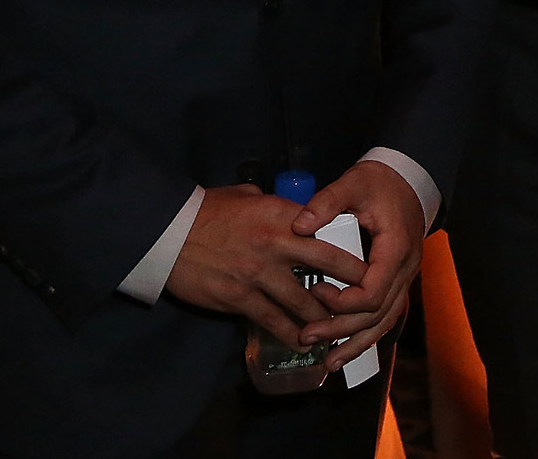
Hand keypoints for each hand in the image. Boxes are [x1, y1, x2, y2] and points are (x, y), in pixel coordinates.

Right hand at [163, 184, 367, 348]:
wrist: (166, 234)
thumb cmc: (207, 210)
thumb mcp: (247, 196)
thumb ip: (276, 207)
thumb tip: (295, 214)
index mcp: (282, 216)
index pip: (327, 231)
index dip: (349, 246)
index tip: (369, 258)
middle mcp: (277, 245)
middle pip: (327, 264)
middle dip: (353, 281)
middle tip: (370, 295)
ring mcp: (258, 275)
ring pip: (303, 301)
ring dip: (324, 317)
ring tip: (340, 328)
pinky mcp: (239, 298)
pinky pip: (272, 320)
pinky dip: (290, 332)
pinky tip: (303, 341)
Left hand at [290, 160, 425, 369]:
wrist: (408, 180)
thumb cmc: (379, 183)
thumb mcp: (353, 183)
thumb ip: (327, 202)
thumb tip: (298, 225)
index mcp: (396, 249)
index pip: (373, 293)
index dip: (343, 302)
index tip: (317, 292)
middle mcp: (405, 270)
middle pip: (377, 314)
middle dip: (341, 330)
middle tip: (307, 336)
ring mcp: (405, 278)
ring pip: (385, 321)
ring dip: (356, 343)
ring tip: (328, 362)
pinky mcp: (397, 281)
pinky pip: (385, 315)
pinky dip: (366, 335)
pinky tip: (345, 348)